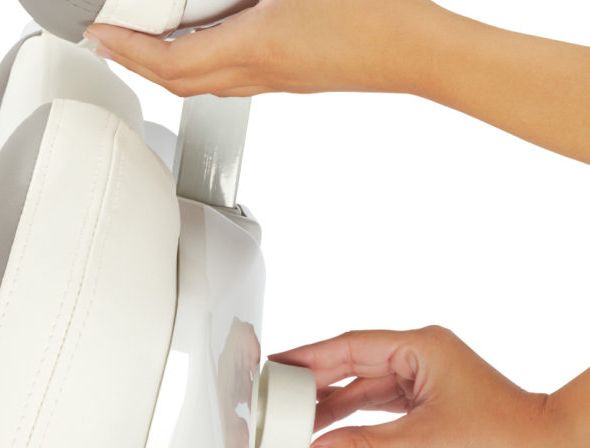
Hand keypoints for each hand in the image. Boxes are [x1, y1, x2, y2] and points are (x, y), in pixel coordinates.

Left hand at [85, 0, 439, 97]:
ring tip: (144, 44)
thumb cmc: (379, 18)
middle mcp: (257, 71)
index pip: (167, 61)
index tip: (96, 31)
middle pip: (176, 81)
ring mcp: (275, 78)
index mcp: (252, 48)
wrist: (424, 53)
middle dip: (134, 62)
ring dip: (166, 68)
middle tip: (107, 40)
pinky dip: (204, 65)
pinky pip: (233, 77)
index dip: (126, 47)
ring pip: (203, 85)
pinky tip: (212, 40)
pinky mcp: (293, 74)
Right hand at [269, 326, 559, 447]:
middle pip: (353, 362)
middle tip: (278, 395)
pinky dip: (354, 416)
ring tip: (297, 418)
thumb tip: (319, 445)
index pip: (350, 346)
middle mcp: (419, 355)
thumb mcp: (423, 441)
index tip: (278, 363)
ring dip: (332, 403)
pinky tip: (330, 428)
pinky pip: (379, 403)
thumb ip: (363, 442)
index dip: (309, 356)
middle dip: (316, 382)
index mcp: (420, 346)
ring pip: (364, 385)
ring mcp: (424, 377)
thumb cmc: (505, 437)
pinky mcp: (428, 400)